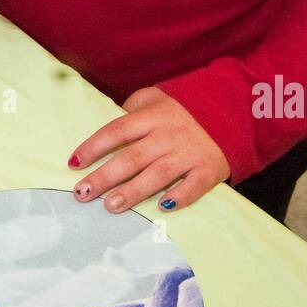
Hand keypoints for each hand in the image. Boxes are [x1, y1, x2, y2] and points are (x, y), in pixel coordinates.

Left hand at [68, 86, 230, 212]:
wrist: (232, 111)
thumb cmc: (185, 108)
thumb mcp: (158, 98)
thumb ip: (133, 108)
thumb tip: (109, 128)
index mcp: (153, 116)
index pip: (116, 131)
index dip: (93, 146)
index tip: (73, 162)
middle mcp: (168, 135)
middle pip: (131, 157)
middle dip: (104, 176)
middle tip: (82, 193)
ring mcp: (188, 153)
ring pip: (157, 174)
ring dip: (132, 191)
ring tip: (110, 205)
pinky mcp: (208, 169)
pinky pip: (193, 186)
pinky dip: (179, 197)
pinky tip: (162, 208)